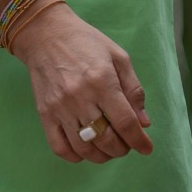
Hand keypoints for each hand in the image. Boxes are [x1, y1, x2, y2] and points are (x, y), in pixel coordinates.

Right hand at [12, 0, 153, 163]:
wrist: (47, 35)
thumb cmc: (87, 43)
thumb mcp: (118, 57)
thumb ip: (133, 90)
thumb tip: (144, 123)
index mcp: (102, 81)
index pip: (125, 122)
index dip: (139, 140)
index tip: (146, 148)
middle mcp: (80, 97)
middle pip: (106, 139)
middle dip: (122, 149)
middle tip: (127, 144)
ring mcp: (60, 108)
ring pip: (84, 147)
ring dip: (102, 156)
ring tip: (110, 149)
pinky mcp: (45, 114)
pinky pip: (59, 147)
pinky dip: (75, 156)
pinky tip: (86, 149)